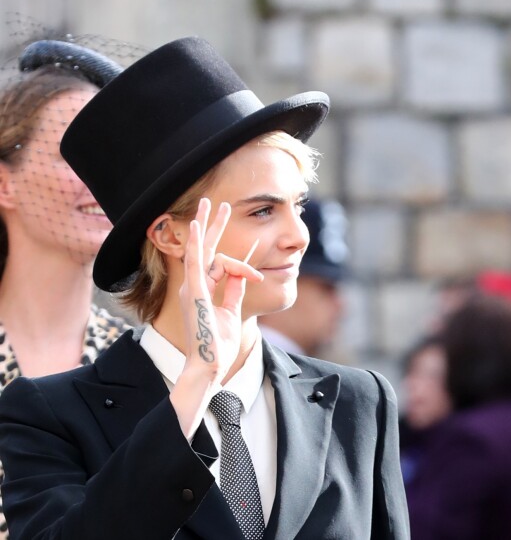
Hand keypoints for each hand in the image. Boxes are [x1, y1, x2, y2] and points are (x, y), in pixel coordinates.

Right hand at [179, 197, 262, 380]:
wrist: (209, 367)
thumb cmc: (218, 346)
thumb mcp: (230, 311)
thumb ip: (234, 291)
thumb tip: (244, 274)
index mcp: (201, 291)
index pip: (220, 264)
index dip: (241, 263)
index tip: (258, 270)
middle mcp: (193, 286)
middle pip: (204, 249)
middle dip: (212, 225)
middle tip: (217, 203)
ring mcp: (192, 289)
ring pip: (199, 250)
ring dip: (206, 226)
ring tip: (210, 203)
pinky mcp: (194, 294)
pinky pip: (196, 264)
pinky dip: (197, 244)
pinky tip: (200, 226)